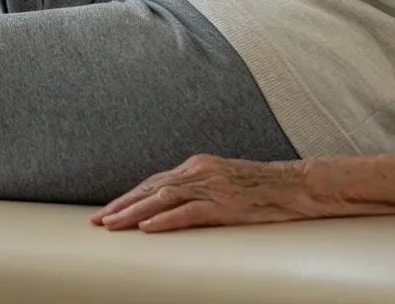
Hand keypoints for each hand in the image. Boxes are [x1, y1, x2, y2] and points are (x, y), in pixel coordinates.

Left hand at [92, 156, 330, 232]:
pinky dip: (165, 220)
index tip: (107, 210)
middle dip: (122, 205)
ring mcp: (212, 187)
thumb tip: (172, 204)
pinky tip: (147, 228)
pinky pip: (189, 212)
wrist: (297, 185)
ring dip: (134, 213)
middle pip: (151, 188)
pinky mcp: (225, 204)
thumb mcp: (224, 181)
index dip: (128, 196)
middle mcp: (199, 172)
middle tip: (97, 221)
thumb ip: (199, 189)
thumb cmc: (262, 188)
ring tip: (113, 225)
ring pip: (163, 199)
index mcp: (197, 166)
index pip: (153, 182)